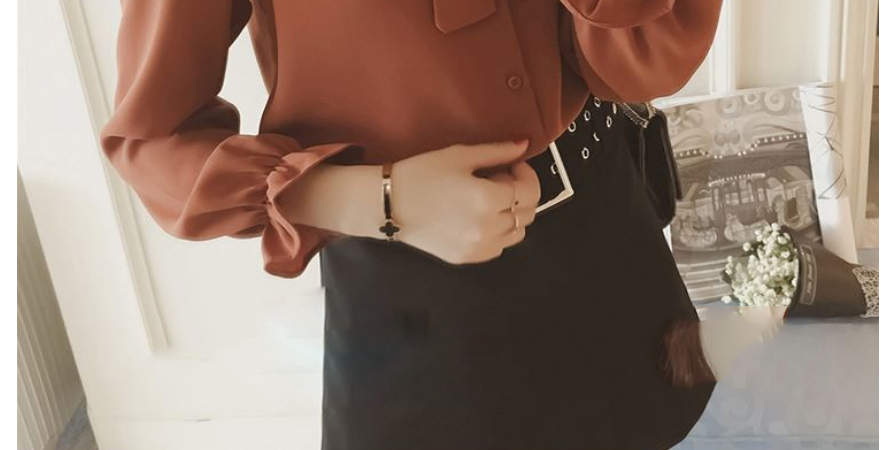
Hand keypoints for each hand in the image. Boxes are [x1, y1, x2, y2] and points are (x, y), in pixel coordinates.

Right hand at [391, 140, 540, 264]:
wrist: (388, 204)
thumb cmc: (421, 174)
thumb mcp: (460, 155)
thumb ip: (497, 151)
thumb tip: (524, 145)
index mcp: (488, 199)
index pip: (528, 189)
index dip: (525, 174)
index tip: (513, 165)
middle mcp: (488, 227)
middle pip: (527, 212)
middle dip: (521, 193)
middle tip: (498, 180)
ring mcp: (479, 247)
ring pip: (517, 233)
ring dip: (512, 215)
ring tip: (489, 201)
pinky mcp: (468, 258)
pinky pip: (499, 247)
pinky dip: (498, 233)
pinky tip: (479, 218)